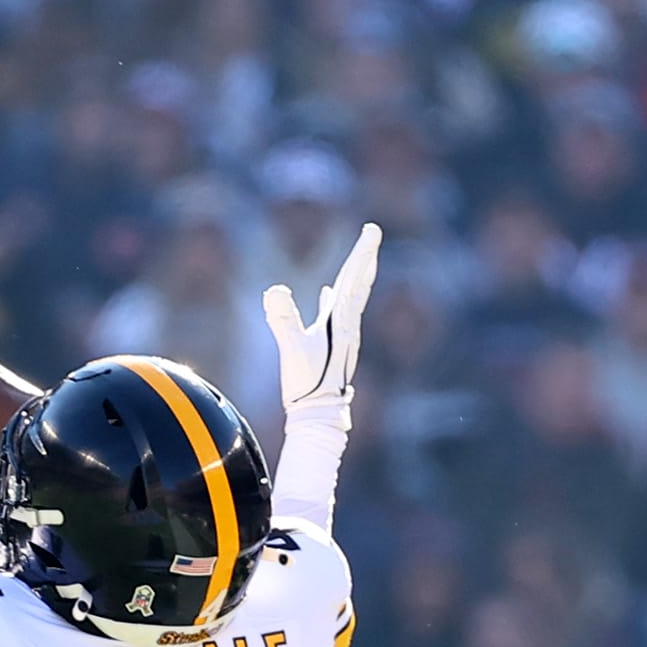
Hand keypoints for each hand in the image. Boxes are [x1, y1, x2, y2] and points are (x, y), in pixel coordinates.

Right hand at [261, 221, 381, 416]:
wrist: (318, 415)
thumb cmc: (307, 385)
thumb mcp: (292, 349)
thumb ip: (284, 319)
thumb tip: (274, 291)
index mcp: (341, 322)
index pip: (353, 279)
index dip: (362, 253)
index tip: (372, 230)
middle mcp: (347, 325)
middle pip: (359, 282)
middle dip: (365, 255)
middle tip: (373, 231)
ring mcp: (342, 335)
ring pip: (351, 295)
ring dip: (355, 273)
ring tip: (360, 255)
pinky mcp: (333, 345)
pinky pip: (337, 311)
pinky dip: (335, 296)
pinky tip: (328, 291)